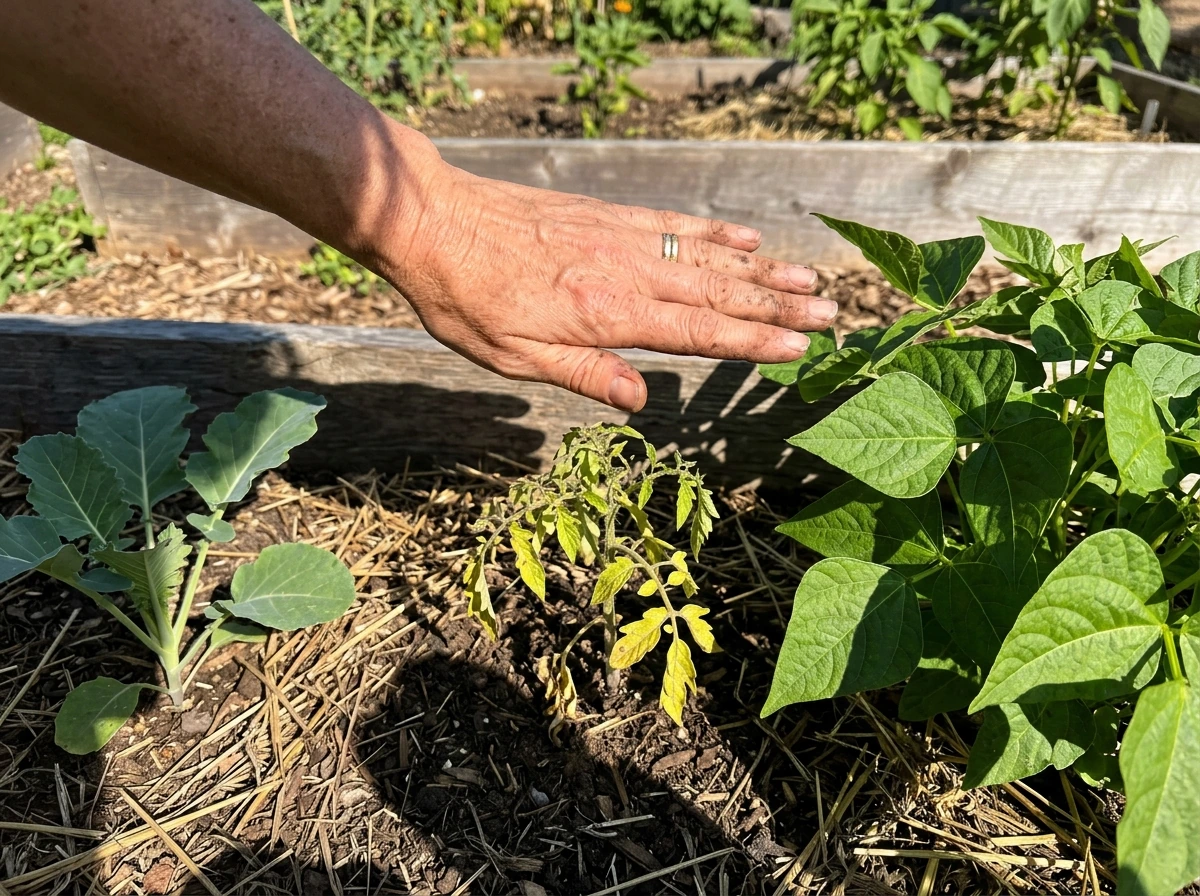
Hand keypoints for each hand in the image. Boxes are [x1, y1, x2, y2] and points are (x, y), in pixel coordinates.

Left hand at [373, 134, 836, 412]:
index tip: (800, 347)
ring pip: (705, 256)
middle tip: (830, 313)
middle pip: (717, 292)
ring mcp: (620, 238)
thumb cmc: (467, 300)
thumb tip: (643, 402)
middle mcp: (626, 272)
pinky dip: (713, 232)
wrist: (432, 222)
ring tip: (807, 277)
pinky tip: (744, 237)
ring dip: (760, 269)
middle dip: (776, 305)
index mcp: (608, 315)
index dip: (752, 341)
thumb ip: (585, 375)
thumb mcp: (515, 357)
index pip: (698, 333)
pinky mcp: (607, 216)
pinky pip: (672, 224)